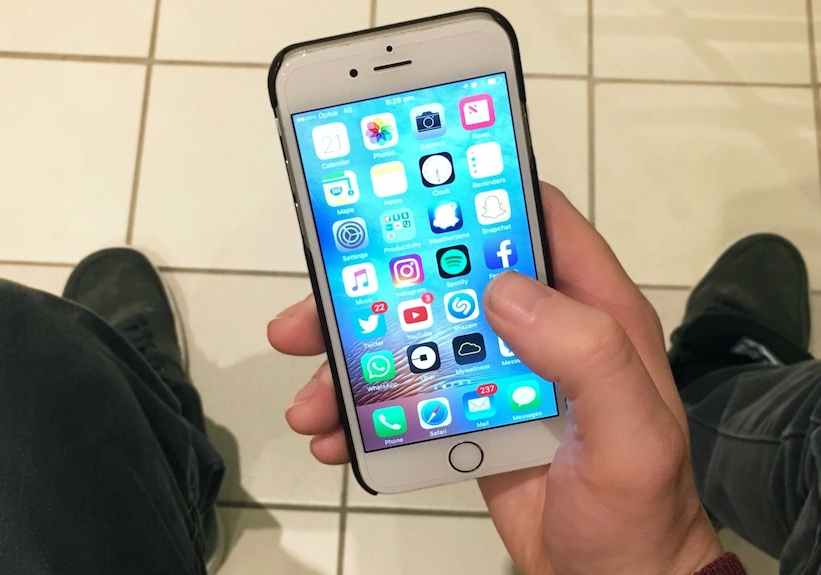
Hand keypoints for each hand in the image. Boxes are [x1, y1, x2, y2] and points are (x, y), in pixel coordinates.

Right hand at [268, 183, 721, 573]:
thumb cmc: (637, 513)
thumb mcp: (632, 435)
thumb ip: (585, 355)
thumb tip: (501, 289)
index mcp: (589, 312)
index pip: (536, 224)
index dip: (476, 198)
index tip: (408, 195)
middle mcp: (539, 331)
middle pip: (446, 283)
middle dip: (376, 292)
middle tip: (313, 312)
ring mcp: (497, 375)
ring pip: (414, 342)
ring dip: (355, 362)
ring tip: (309, 400)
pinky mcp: (469, 418)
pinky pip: (409, 399)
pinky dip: (367, 414)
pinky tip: (334, 437)